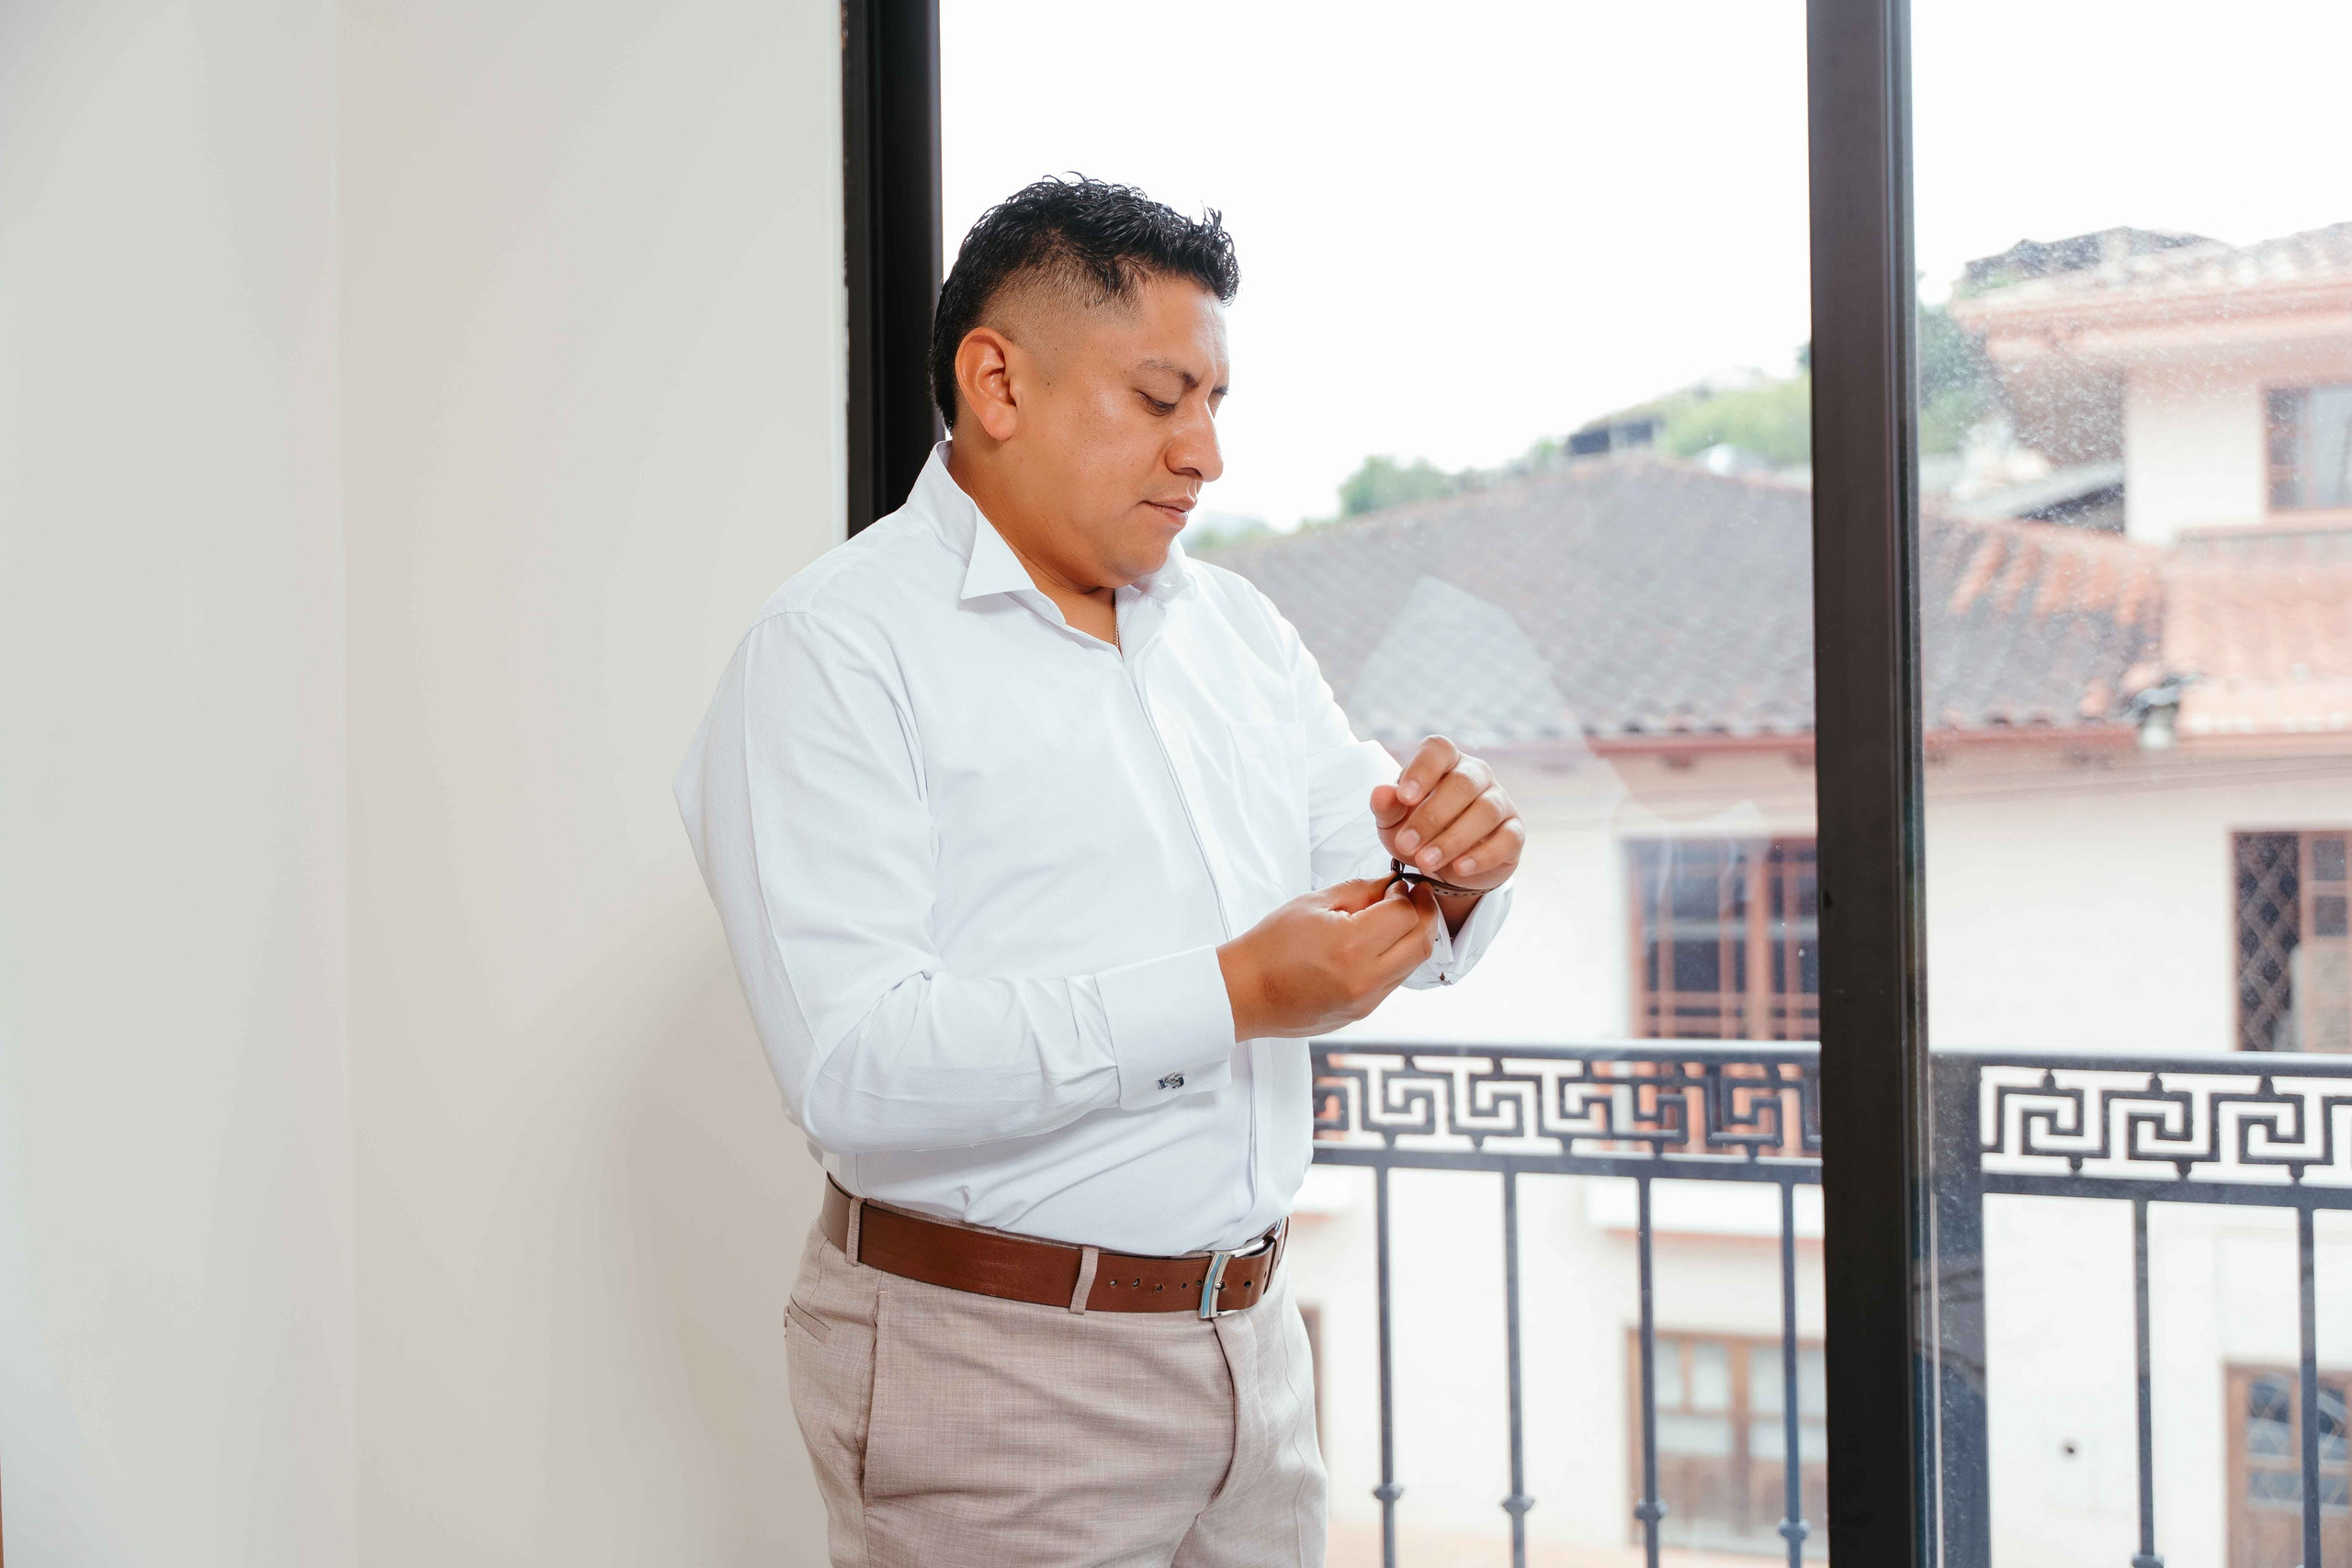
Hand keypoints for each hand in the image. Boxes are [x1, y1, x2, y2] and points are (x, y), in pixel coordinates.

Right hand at [1217, 877, 1440, 1039]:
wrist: (1244, 992)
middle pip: (1422, 942)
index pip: (1405, 915)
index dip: (1407, 895)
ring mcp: (1365, 1001)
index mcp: (1350, 946)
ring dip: (1415, 938)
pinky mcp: (1361, 1013)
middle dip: (1426, 914)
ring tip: (1399, 918)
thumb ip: (1359, 891)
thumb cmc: (1270, 946)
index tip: (1398, 885)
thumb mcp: (1313, 904)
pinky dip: (1398, 959)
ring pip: (1413, 965)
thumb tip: (1392, 886)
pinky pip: (1394, 982)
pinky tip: (1381, 944)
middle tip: (1417, 897)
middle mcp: (1364, 978)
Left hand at [1371, 736, 1523, 895]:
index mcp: (1445, 762)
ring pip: (1485, 811)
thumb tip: (1380, 792)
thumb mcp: (1393, 821)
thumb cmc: (1417, 831)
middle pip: (1462, 784)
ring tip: (1426, 861)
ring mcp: (1500, 801)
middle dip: (1431, 817)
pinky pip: (1507, 839)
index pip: (1438, 750)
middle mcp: (1476, 774)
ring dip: (1453, 839)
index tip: (1404, 797)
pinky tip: (1459, 868)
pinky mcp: (1514, 831)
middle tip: (1406, 845)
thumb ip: (1386, 806)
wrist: (1444, 865)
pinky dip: (1483, 855)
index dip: (1422, 770)